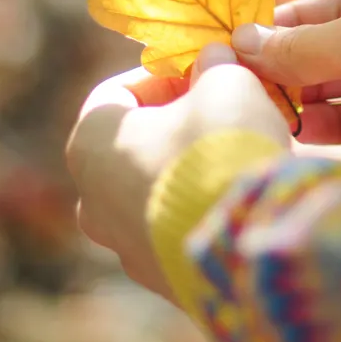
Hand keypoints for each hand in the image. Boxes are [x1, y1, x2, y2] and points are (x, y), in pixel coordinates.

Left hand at [65, 45, 290, 301]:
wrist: (250, 245)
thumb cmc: (223, 148)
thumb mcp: (226, 82)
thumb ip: (215, 65)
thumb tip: (214, 58)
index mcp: (90, 145)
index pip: (115, 94)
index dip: (163, 75)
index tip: (203, 70)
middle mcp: (93, 203)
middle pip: (135, 147)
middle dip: (179, 125)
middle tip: (226, 111)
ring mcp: (126, 251)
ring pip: (158, 194)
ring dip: (193, 171)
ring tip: (243, 155)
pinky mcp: (165, 283)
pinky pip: (183, 234)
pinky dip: (208, 212)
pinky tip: (247, 198)